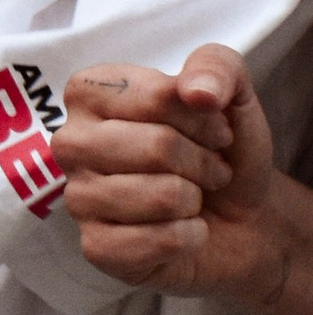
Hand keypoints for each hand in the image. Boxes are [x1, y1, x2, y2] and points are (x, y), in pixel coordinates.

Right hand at [57, 46, 312, 314]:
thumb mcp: (231, 94)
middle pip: (156, 146)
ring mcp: (78, 198)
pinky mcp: (95, 247)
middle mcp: (72, 142)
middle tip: (209, 169)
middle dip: (201, 162)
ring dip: (194, 200)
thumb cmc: (222, 150)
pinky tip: (183, 231)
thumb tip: (196, 91)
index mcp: (90, 93)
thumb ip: (217, 66)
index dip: (201, 118)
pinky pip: (151, 243)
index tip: (215, 130)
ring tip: (193, 198)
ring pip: (157, 196)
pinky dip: (187, 237)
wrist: (242, 218)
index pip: (154, 97)